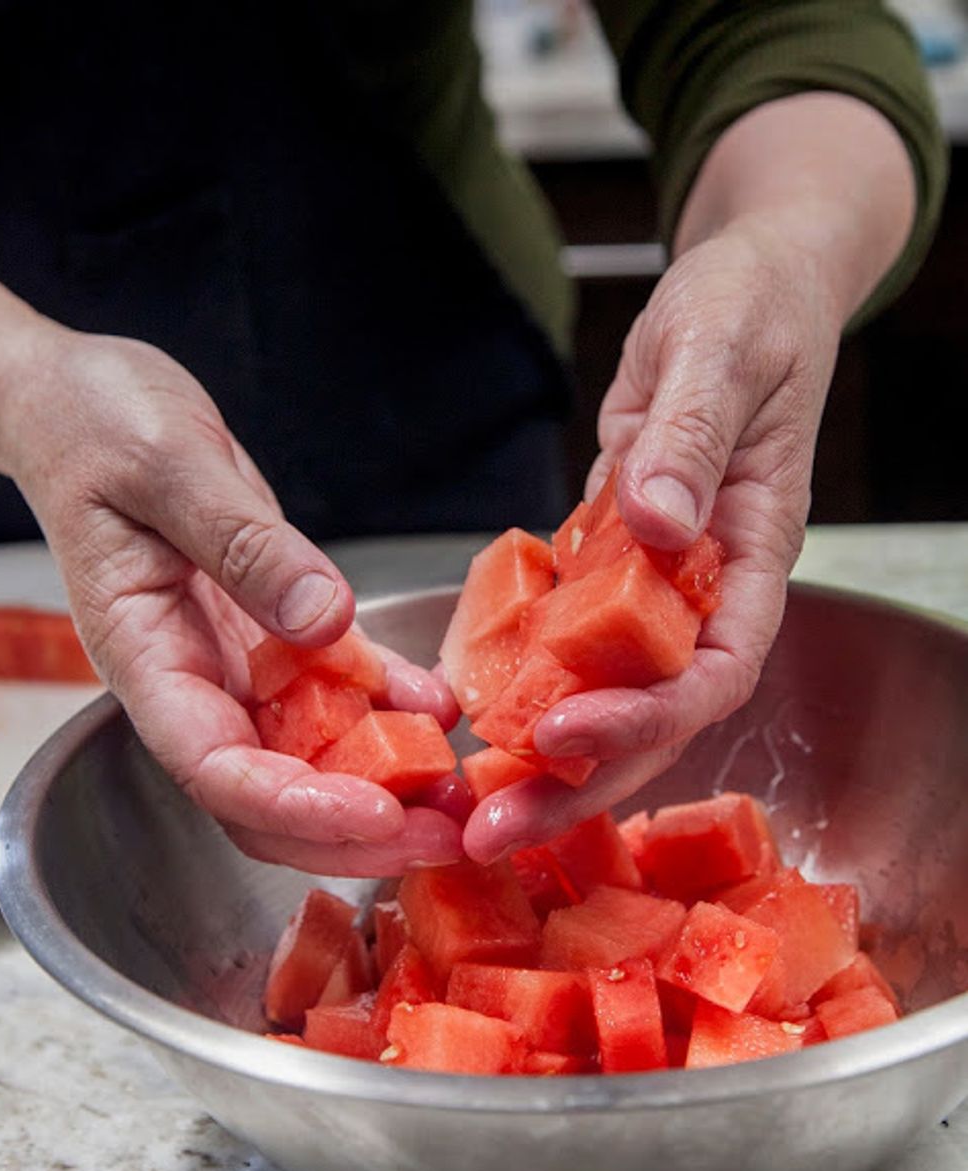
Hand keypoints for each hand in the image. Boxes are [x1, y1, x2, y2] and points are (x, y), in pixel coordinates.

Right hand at [0, 319, 460, 874]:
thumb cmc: (97, 425)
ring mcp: (237, 661)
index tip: (376, 813)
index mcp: (145, 658)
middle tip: (443, 836)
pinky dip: (391, 701)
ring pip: (310, 756)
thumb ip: (241, 545)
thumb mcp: (166, 468)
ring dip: (386, 783)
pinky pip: (339, 683)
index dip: (296, 807)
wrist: (85, 401)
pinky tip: (441, 703)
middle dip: (354, 828)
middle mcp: (194, 679)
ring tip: (463, 795)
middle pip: (269, 793)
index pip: (215, 770)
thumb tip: (321, 618)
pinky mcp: (275, 628)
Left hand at [463, 217, 840, 859]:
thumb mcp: (722, 351)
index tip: (569, 732)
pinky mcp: (606, 563)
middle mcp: (703, 590)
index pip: (714, 672)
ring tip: (469, 808)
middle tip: (494, 833)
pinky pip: (565, 637)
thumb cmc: (750, 309)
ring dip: (542, 757)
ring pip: (604, 692)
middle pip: (652, 717)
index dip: (648, 716)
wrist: (738, 292)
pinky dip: (522, 680)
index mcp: (752, 555)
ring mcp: (652, 584)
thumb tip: (662, 525)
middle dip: (579, 781)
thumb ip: (693, 439)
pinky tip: (464, 715)